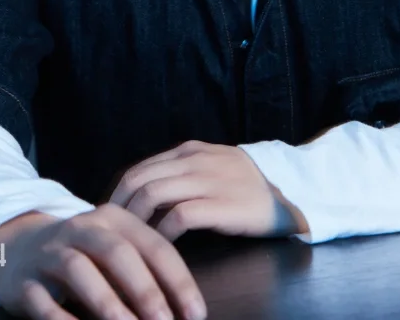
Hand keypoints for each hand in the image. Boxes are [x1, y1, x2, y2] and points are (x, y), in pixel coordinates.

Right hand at [0, 206, 207, 319]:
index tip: (196, 313)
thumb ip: (146, 272)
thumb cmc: (85, 256)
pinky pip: (43, 300)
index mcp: (113, 218)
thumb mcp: (116, 251)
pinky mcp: (24, 280)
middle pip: (117, 252)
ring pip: (79, 270)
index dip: (177, 280)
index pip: (153, 244)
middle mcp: (81, 228)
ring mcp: (49, 252)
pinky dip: (63, 319)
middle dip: (145, 290)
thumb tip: (185, 311)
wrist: (19, 248)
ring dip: (107, 302)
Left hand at [107, 139, 308, 240]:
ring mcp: (208, 180)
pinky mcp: (220, 204)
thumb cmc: (245, 189)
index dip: (118, 196)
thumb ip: (181, 176)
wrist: (289, 197)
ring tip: (130, 244)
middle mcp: (194, 160)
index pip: (139, 169)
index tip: (109, 221)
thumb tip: (141, 198)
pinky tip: (159, 248)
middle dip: (118, 209)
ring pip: (153, 194)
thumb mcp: (210, 169)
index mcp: (189, 151)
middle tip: (110, 236)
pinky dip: (162, 233)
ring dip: (134, 221)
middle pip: (139, 180)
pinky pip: (178, 217)